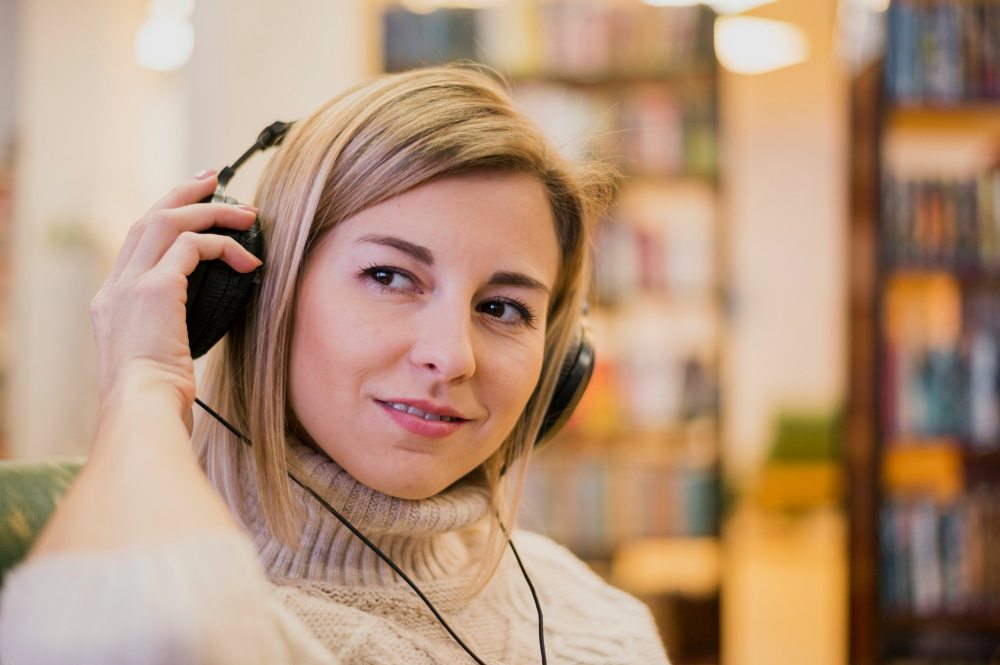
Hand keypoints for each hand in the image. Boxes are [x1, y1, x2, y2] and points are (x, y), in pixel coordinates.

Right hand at [90, 170, 261, 420]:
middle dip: (183, 195)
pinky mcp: (155, 289)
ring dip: (213, 212)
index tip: (193, 207)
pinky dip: (225, 246)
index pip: (135, 245)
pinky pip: (195, 247)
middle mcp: (115, 288)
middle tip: (214, 179)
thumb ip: (170, 334)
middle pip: (147, 220)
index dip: (164, 219)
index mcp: (111, 304)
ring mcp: (131, 285)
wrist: (140, 412)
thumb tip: (200, 325)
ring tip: (247, 213)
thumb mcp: (157, 360)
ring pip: (170, 223)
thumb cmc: (155, 401)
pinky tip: (250, 260)